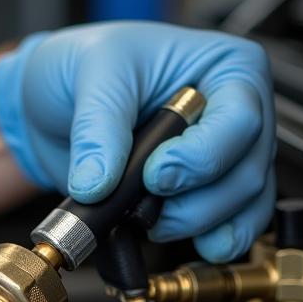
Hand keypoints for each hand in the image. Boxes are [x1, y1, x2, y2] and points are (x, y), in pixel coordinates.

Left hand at [0, 21, 274, 261]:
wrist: (55, 95)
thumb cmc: (83, 60)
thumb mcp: (89, 75)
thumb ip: (97, 129)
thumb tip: (98, 186)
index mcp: (225, 65)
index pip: (241, 119)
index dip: (202, 156)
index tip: (155, 175)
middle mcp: (237, 110)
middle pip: (247, 172)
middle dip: (195, 201)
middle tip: (141, 206)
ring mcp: (229, 154)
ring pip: (242, 207)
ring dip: (191, 224)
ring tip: (140, 216)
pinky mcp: (210, 189)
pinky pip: (230, 227)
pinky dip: (201, 241)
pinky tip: (164, 234)